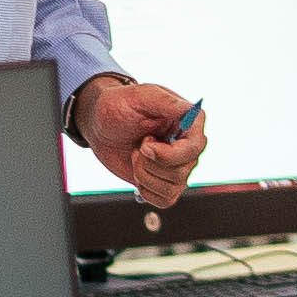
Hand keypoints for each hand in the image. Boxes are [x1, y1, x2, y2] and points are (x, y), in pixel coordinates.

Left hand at [75, 75, 208, 209]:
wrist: (100, 124)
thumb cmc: (120, 105)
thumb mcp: (141, 96)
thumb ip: (167, 102)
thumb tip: (191, 109)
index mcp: (189, 122)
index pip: (195, 147)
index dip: (169, 154)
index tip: (145, 145)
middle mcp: (188, 146)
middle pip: (182, 172)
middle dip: (149, 164)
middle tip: (138, 146)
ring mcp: (178, 166)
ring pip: (172, 188)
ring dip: (144, 175)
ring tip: (136, 155)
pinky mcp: (165, 182)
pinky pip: (165, 200)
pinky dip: (146, 190)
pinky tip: (137, 172)